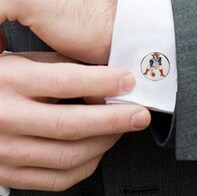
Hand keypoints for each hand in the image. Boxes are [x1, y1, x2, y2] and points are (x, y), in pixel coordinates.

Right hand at [0, 51, 150, 191]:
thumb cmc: (1, 80)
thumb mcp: (25, 62)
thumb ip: (62, 66)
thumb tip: (106, 75)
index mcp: (11, 81)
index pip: (65, 82)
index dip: (103, 82)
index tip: (128, 81)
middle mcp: (5, 118)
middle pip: (70, 125)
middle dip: (114, 120)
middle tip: (139, 114)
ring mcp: (4, 151)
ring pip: (68, 156)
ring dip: (104, 143)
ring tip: (121, 129)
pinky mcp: (8, 173)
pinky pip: (57, 180)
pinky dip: (87, 165)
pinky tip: (98, 148)